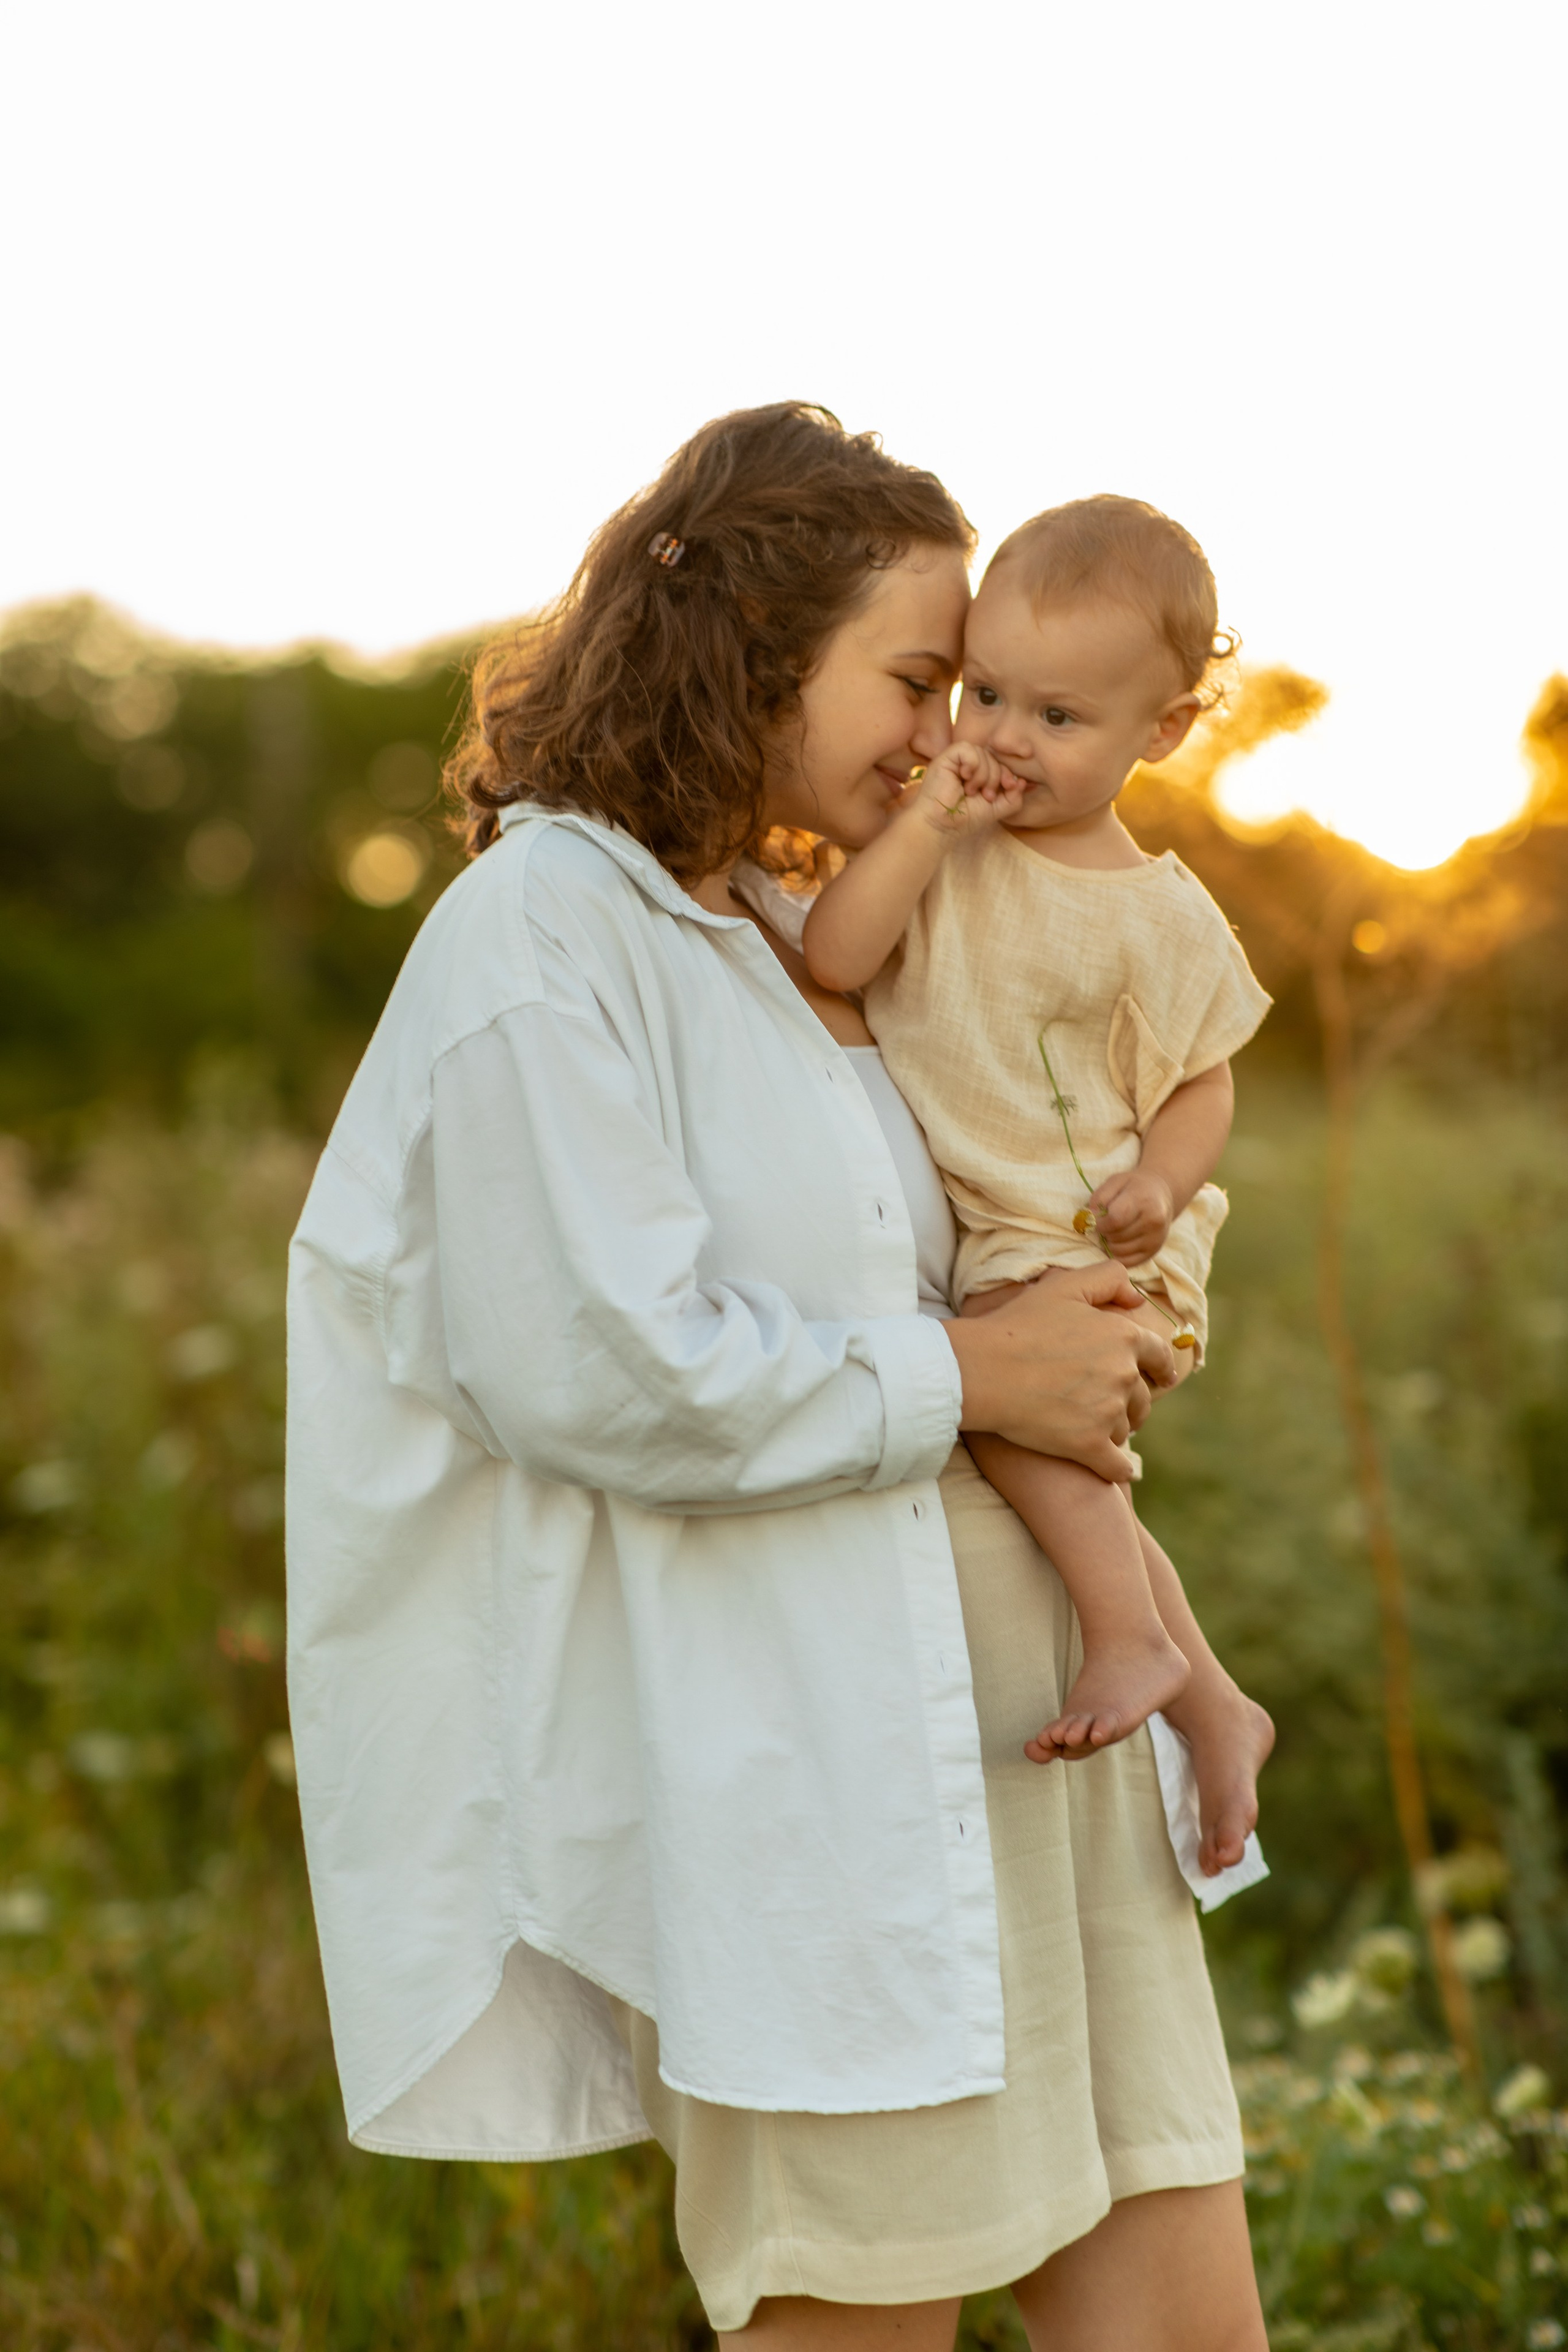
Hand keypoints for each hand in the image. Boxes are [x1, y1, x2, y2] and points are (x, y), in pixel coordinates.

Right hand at [906, 742, 1026, 836]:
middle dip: (995, 777)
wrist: (942, 826)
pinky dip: (971, 764)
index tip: (1009, 787)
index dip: (1007, 773)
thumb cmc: (964, 820)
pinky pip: (966, 748)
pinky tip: (964, 778)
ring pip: (982, 753)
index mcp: (978, 776)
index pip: (999, 764)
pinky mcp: (946, 758)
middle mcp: (967, 766)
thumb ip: (1013, 797)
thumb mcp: (996, 810)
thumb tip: (1022, 781)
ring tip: (970, 791)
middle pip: (993, 758)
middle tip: (986, 796)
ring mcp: (956, 761)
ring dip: (983, 774)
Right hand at [945, 1262, 1176, 1479]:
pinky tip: (1114, 1470)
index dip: (1162, 1366)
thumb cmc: (1018, 1326)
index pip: (1158, 1354)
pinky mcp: (1089, 1445)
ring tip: (1094, 1427)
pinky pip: (1116, 1466)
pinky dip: (1117, 1469)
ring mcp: (1107, 1412)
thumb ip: (1107, 1279)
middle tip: (1115, 1406)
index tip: (1164, 1377)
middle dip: (1133, 1402)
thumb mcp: (1063, 1286)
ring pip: (1126, 1429)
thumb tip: (1138, 1299)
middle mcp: (1123, 1375)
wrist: (983, 1370)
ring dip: (1115, 1430)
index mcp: (1123, 1337)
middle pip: (1142, 1396)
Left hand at [1086, 1169, 1174, 1264]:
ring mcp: (1155, 1239)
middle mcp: (1154, 1221)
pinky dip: (1116, 1254)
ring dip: (1109, 1244)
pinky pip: (1127, 1262)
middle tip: (1105, 1224)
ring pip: (1119, 1251)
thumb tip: (1089, 1218)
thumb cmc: (1133, 1187)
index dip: (1099, 1222)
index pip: (1115, 1220)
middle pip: (1116, 1237)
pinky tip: (1117, 1242)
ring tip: (1112, 1231)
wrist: (1161, 1195)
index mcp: (1144, 1200)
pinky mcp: (1153, 1252)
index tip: (1095, 1219)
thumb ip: (1100, 1197)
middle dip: (1104, 1232)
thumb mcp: (1116, 1181)